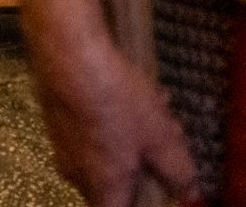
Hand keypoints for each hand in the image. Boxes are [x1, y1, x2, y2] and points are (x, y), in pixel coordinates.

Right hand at [30, 32, 198, 205]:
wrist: (69, 54)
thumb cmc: (118, 103)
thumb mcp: (161, 138)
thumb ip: (179, 173)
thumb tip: (191, 197)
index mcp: (102, 186)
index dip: (141, 204)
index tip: (159, 189)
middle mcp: (75, 171)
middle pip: (112, 183)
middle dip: (143, 166)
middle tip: (167, 141)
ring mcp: (59, 143)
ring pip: (102, 151)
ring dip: (131, 137)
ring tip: (154, 107)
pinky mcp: (53, 114)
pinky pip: (89, 128)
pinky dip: (112, 118)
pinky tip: (129, 91)